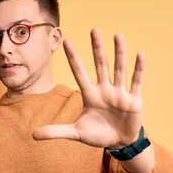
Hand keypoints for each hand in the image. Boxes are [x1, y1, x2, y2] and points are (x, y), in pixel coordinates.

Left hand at [33, 29, 143, 148]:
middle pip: (100, 65)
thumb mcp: (75, 133)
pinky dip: (138, 69)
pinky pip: (136, 82)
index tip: (66, 41)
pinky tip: (140, 54)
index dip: (73, 58)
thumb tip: (32, 135)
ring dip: (119, 53)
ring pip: (119, 69)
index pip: (79, 73)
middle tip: (94, 29)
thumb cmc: (97, 134)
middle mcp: (104, 90)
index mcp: (90, 95)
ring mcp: (119, 93)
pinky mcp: (134, 100)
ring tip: (118, 35)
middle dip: (97, 48)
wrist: (118, 143)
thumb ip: (56, 131)